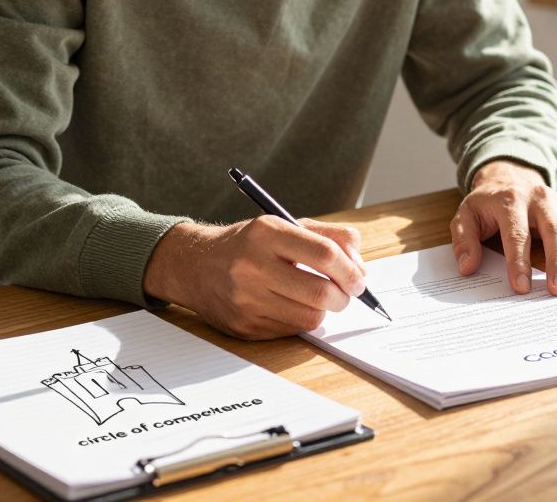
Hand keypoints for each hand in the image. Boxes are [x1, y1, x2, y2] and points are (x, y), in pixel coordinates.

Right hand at [143, 217, 366, 338]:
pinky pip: (291, 331)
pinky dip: (302, 321)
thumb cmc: (251, 244)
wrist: (195, 265)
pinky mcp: (244, 326)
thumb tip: (360, 266)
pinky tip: (292, 307)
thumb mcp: (286, 225)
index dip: (351, 270)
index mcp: (267, 232)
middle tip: (345, 294)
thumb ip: (330, 236)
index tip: (358, 278)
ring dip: (325, 311)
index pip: (325, 254)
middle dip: (344, 296)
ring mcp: (246, 299)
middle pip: (321, 291)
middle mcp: (253, 265)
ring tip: (319, 299)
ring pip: (310, 317)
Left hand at [450, 160, 556, 295]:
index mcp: (511, 200)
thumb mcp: (466, 215)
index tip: (521, 287)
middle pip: (555, 231)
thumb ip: (465, 240)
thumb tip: (468, 267)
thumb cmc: (488, 202)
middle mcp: (540, 200)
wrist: (509, 175)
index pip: (517, 233)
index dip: (519, 261)